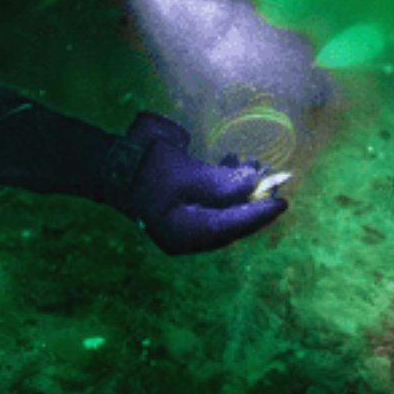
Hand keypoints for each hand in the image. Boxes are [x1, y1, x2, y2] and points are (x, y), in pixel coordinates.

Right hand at [112, 112, 287, 254]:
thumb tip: (253, 181)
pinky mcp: (183, 203)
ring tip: (250, 161)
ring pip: (224, 208)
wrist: (110, 162)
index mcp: (185, 233)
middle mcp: (187, 232)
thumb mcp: (185, 174)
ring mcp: (184, 219)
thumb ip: (221, 182)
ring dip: (240, 186)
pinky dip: (225, 181)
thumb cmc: (144, 168)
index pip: (230, 227)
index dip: (258, 214)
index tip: (283, 202)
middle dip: (252, 198)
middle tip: (273, 178)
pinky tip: (231, 160)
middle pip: (231, 221)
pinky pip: (213, 198)